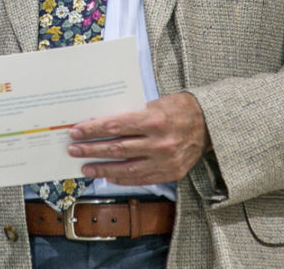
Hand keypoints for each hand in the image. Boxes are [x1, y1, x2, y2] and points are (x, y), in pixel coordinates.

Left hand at [67, 91, 208, 185]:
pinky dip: (123, 178)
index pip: (115, 126)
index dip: (93, 130)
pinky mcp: (171, 173)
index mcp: (154, 120)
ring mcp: (165, 161)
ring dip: (103, 168)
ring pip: (127, 168)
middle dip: (92, 150)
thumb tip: (103, 123)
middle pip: (117, 149)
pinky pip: (142, 179)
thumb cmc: (180, 108)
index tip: (76, 132)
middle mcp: (159, 143)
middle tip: (74, 150)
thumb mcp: (156, 103)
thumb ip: (133, 114)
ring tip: (86, 168)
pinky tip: (109, 176)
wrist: (210, 124)